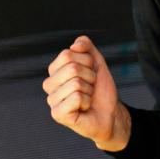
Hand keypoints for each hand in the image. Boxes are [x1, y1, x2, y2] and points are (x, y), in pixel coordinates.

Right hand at [43, 35, 130, 150]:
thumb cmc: (100, 89)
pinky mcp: (57, 114)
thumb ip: (86, 46)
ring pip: (75, 83)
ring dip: (89, 90)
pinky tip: (84, 107)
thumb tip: (75, 45)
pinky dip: (87, 101)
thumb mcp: (96, 62)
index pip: (67, 54)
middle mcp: (50, 85)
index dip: (86, 61)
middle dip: (89, 76)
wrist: (109, 113)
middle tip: (90, 86)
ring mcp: (52, 100)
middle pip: (71, 68)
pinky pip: (76, 98)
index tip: (90, 72)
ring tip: (87, 97)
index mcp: (55, 70)